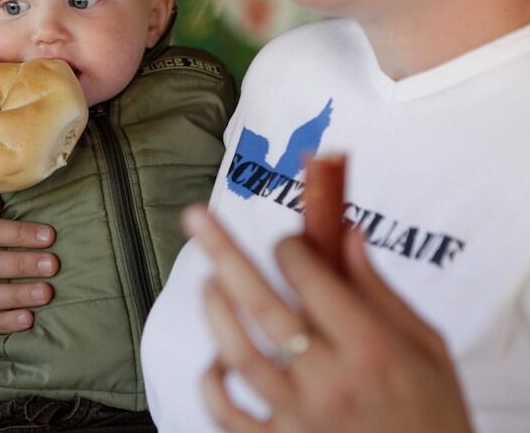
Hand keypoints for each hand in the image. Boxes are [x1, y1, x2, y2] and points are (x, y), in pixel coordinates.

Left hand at [185, 207, 472, 432]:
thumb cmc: (433, 411)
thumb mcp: (425, 346)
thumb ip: (378, 289)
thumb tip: (345, 233)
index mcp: (370, 348)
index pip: (311, 281)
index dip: (290, 248)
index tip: (288, 240)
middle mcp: (330, 381)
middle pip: (263, 306)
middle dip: (225, 253)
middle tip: (198, 218)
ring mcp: (300, 417)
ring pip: (239, 355)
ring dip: (215, 311)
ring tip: (208, 281)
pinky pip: (228, 414)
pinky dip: (211, 385)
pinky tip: (216, 360)